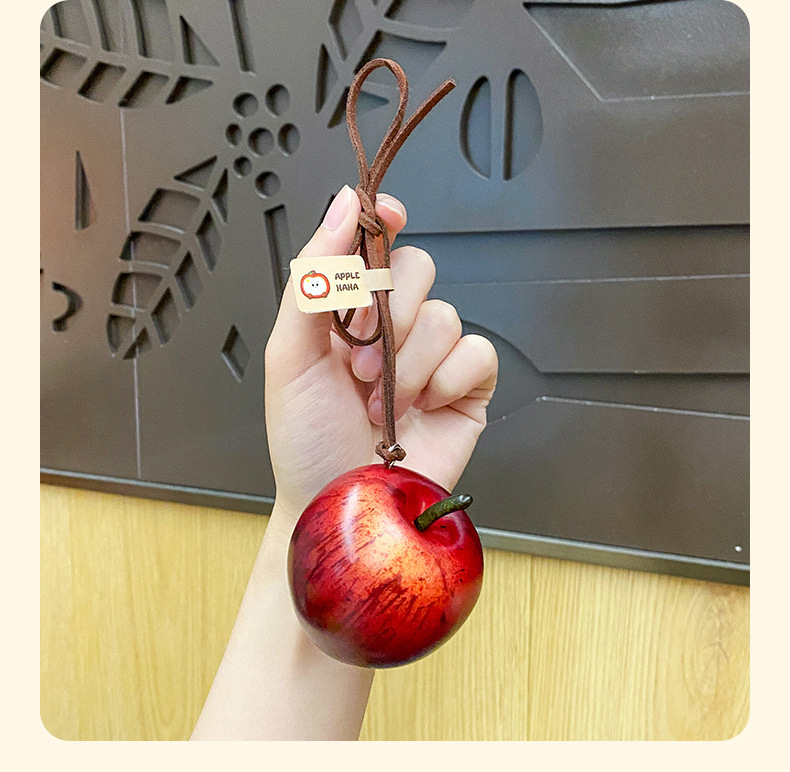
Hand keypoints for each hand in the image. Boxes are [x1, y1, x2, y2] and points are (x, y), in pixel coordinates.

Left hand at [264, 185, 497, 523]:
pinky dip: (447, 379)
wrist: (340, 505)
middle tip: (360, 362)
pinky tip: (424, 408)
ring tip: (382, 404)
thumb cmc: (306, 439)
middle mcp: (391, 330)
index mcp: (346, 314)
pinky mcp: (464, 389)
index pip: (374, 247)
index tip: (387, 214)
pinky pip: (478, 352)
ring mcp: (431, 359)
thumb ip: (311, 280)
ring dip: (410, 364)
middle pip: (418, 269)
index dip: (384, 221)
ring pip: (445, 315)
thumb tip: (341, 205)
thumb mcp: (289, 356)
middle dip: (388, 314)